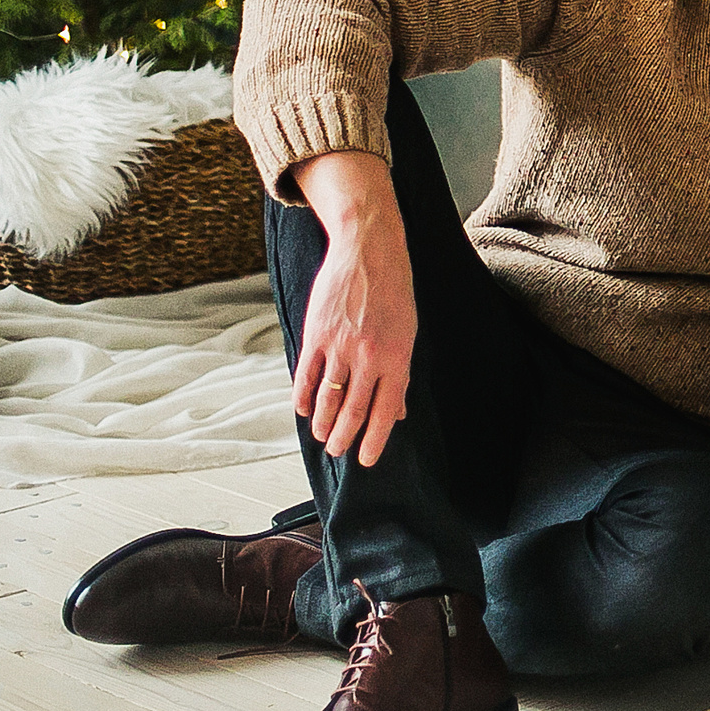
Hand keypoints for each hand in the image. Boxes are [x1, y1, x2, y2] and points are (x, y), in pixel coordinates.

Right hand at [291, 151, 417, 468]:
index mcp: (398, 356)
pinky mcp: (317, 334)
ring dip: (322, 422)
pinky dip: (302, 396)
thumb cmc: (394, 291)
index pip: (386, 409)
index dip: (375, 438)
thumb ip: (399, 372)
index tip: (366, 460)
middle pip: (354, 409)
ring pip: (327, 396)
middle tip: (337, 452)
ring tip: (321, 436)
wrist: (369, 251)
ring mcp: (341, 345)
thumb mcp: (407, 331)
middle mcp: (370, 355)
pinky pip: (306, 374)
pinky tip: (302, 410)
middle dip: (344, 437)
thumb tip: (399, 411)